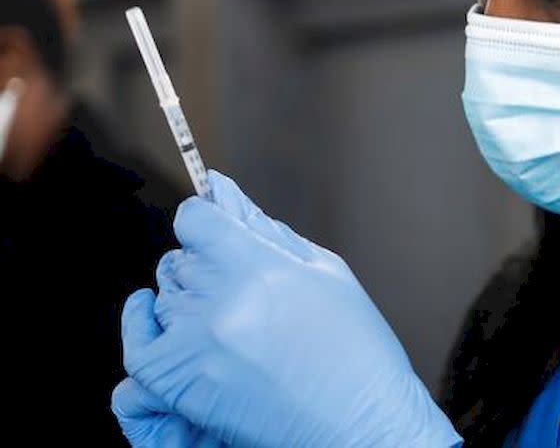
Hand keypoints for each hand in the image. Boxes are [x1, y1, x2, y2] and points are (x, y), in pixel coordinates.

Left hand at [118, 171, 460, 447]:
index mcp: (258, 264)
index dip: (207, 221)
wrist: (360, 425)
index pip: (195, 219)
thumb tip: (226, 194)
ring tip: (229, 321)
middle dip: (205, 265)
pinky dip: (144, 331)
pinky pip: (141, 348)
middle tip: (241, 288)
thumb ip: (268, 230)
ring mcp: (197, 342)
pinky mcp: (183, 382)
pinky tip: (157, 321)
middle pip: (181, 259)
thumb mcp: (325, 273)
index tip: (215, 229)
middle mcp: (220, 299)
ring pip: (165, 298)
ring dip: (188, 302)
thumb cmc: (356, 353)